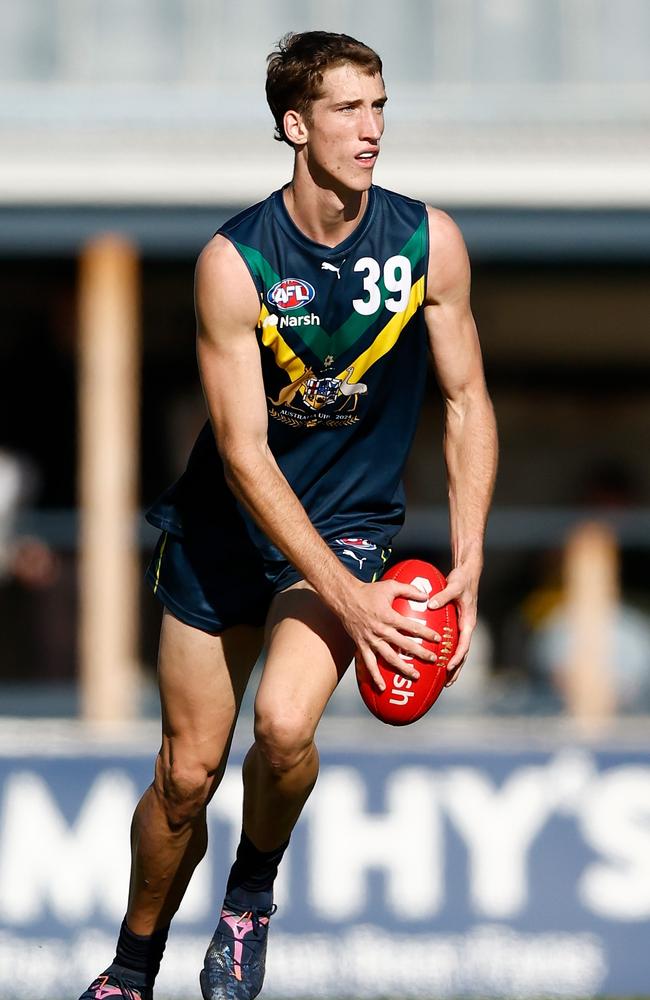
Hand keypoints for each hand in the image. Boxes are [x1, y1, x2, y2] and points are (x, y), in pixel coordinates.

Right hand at [338, 579, 440, 692]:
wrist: (345, 598)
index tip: (437, 639)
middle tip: (433, 659)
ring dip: (402, 668)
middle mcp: (381, 631)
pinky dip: (375, 676)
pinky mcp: (361, 646)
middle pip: (404, 645)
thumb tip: (426, 595)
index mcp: (389, 616)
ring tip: (415, 675)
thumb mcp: (390, 586)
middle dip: (420, 653)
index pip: (411, 627)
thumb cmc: (369, 591)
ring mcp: (371, 640)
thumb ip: (409, 590)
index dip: (426, 633)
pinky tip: (382, 687)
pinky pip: (369, 664)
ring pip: (389, 658)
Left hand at [428, 563, 479, 685]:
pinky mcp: (456, 623)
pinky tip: (436, 658)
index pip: (464, 644)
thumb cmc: (462, 579)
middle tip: (447, 683)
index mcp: (468, 621)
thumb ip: (442, 595)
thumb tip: (430, 604)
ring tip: (443, 680)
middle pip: (463, 653)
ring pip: (458, 650)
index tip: (449, 666)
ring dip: (452, 665)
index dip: (457, 657)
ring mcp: (461, 626)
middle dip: (456, 669)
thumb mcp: (454, 586)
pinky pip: (451, 641)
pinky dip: (446, 651)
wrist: (467, 573)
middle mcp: (466, 627)